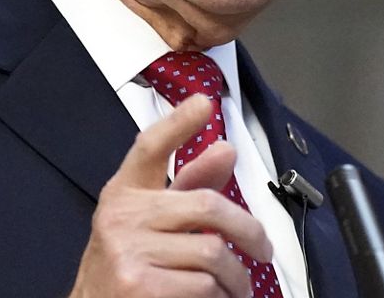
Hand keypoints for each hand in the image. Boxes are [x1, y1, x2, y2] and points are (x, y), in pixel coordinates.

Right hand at [68, 94, 272, 297]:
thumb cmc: (125, 269)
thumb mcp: (149, 224)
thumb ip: (187, 189)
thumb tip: (225, 150)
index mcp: (124, 194)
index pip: (149, 147)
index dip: (177, 124)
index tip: (203, 104)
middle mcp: (121, 217)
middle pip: (206, 205)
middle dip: (248, 231)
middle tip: (262, 250)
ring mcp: (128, 252)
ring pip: (213, 253)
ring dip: (236, 277)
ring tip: (235, 287)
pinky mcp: (139, 286)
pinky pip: (205, 287)